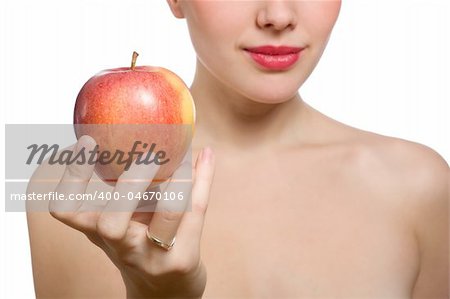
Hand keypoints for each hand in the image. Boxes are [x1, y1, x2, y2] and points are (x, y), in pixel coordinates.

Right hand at [49, 135, 215, 297]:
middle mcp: (121, 247)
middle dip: (129, 185)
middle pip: (111, 222)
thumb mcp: (118, 222)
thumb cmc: (139, 245)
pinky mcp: (183, 258)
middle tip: (147, 155)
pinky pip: (196, 210)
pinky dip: (203, 178)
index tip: (87, 142)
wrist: (165, 291)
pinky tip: (206, 155)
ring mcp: (154, 256)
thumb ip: (114, 189)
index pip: (65, 209)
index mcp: (98, 231)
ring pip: (167, 215)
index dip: (70, 177)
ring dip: (178, 178)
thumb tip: (129, 135)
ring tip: (183, 154)